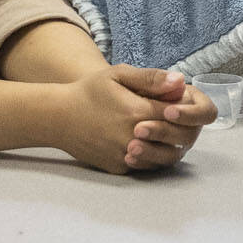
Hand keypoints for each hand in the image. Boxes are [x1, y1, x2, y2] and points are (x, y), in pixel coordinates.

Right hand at [56, 66, 211, 173]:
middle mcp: (134, 138)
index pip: (178, 114)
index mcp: (137, 112)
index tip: (176, 102)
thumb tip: (180, 82)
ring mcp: (126, 156)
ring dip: (170, 144)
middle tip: (175, 118)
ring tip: (165, 131)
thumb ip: (151, 78)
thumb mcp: (118, 75)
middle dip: (181, 127)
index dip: (183, 108)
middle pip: (177, 138)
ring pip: (166, 157)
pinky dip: (153, 155)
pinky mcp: (119, 167)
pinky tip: (149, 142)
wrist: (59, 117)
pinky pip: (147, 165)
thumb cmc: (89, 92)